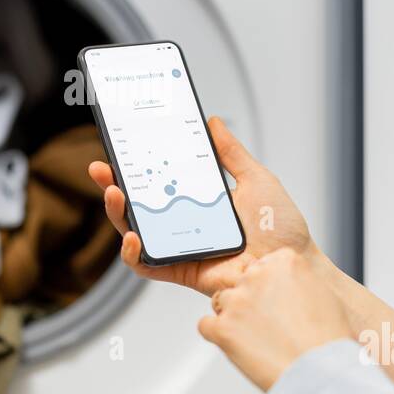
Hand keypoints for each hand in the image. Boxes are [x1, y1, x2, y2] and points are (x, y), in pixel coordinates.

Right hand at [87, 116, 313, 295]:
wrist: (291, 266)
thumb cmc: (281, 229)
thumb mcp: (256, 179)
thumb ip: (231, 153)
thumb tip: (213, 123)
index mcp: (200, 200)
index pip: (159, 180)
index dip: (137, 165)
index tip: (121, 146)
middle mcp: (185, 223)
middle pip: (139, 204)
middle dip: (114, 185)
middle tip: (102, 167)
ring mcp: (179, 247)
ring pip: (135, 231)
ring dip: (118, 213)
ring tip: (115, 193)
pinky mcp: (179, 271)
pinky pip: (145, 265)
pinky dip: (132, 252)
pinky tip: (133, 235)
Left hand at [200, 247, 353, 391]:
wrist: (322, 374)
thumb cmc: (327, 340)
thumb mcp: (322, 294)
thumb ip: (297, 282)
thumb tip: (284, 288)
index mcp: (284, 262)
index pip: (263, 264)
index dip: (269, 286)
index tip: (277, 301)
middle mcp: (257, 276)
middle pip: (241, 281)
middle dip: (250, 300)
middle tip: (268, 324)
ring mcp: (237, 301)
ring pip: (221, 301)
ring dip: (233, 318)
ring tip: (258, 339)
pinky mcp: (222, 328)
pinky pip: (207, 325)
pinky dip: (219, 336)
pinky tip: (239, 347)